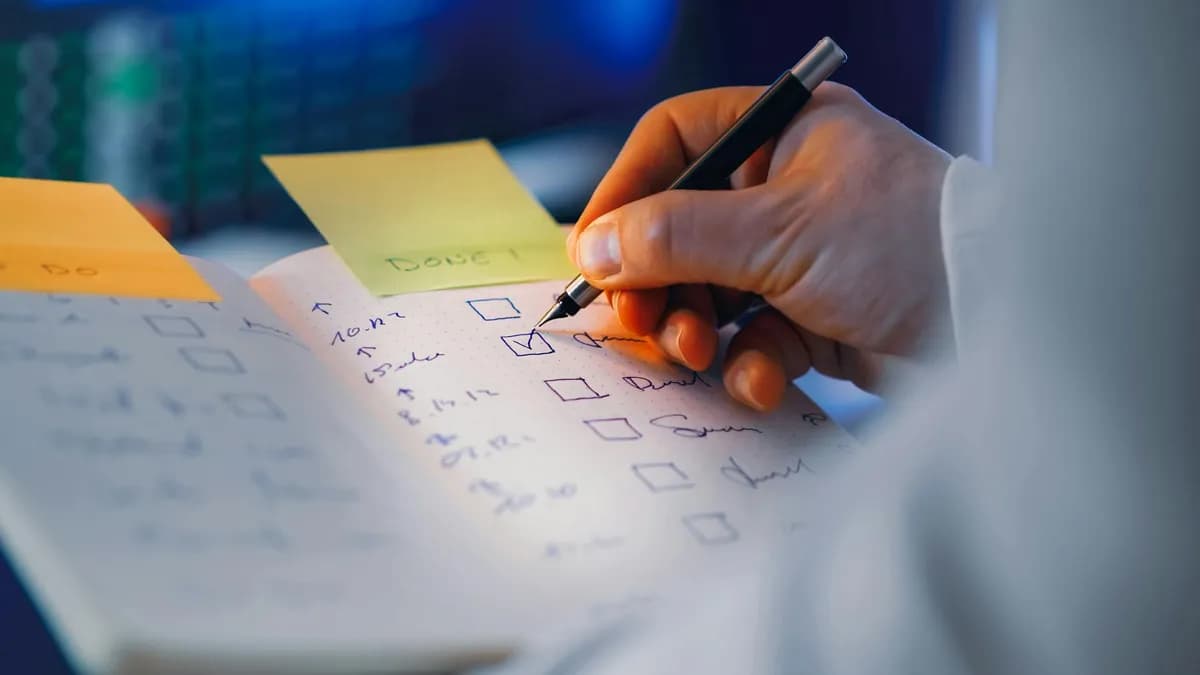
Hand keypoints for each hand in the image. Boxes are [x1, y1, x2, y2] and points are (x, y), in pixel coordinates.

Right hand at [567, 83, 951, 409]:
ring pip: (709, 292)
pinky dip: (748, 365)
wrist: (1002, 327)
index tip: (593, 253)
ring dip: (696, 331)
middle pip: (680, 230)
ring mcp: (800, 256)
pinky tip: (765, 381)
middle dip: (658, 284)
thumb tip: (595, 247)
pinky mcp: (815, 317)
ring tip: (701, 355)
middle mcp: (787, 189)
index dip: (624, 194)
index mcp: (784, 135)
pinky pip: (752, 339)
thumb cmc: (906, 245)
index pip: (674, 143)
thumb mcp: (780, 231)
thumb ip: (678, 236)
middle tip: (644, 326)